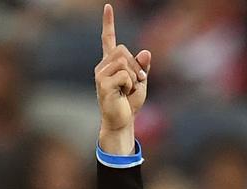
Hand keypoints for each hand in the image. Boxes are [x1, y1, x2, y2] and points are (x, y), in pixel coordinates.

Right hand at [95, 4, 150, 152]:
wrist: (123, 121)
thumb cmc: (130, 103)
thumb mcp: (141, 82)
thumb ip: (143, 67)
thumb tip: (146, 51)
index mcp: (111, 63)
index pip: (108, 39)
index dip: (109, 23)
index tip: (108, 7)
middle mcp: (103, 66)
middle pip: (123, 50)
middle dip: (136, 65)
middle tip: (137, 81)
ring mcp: (100, 74)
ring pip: (124, 62)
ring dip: (134, 76)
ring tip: (128, 89)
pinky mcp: (102, 84)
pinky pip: (124, 75)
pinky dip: (130, 84)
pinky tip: (123, 94)